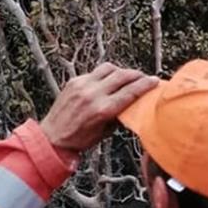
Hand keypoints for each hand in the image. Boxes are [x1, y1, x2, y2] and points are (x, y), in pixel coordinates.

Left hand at [41, 63, 157, 151]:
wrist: (52, 137)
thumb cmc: (79, 139)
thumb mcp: (105, 132)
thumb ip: (119, 116)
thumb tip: (132, 104)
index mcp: (103, 109)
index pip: (131, 91)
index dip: (146, 84)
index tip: (155, 81)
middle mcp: (93, 94)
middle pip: (122, 76)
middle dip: (137, 74)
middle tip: (144, 77)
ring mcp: (82, 85)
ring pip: (108, 68)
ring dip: (121, 71)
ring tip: (126, 77)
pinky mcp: (74, 81)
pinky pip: (94, 72)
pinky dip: (104, 75)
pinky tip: (108, 81)